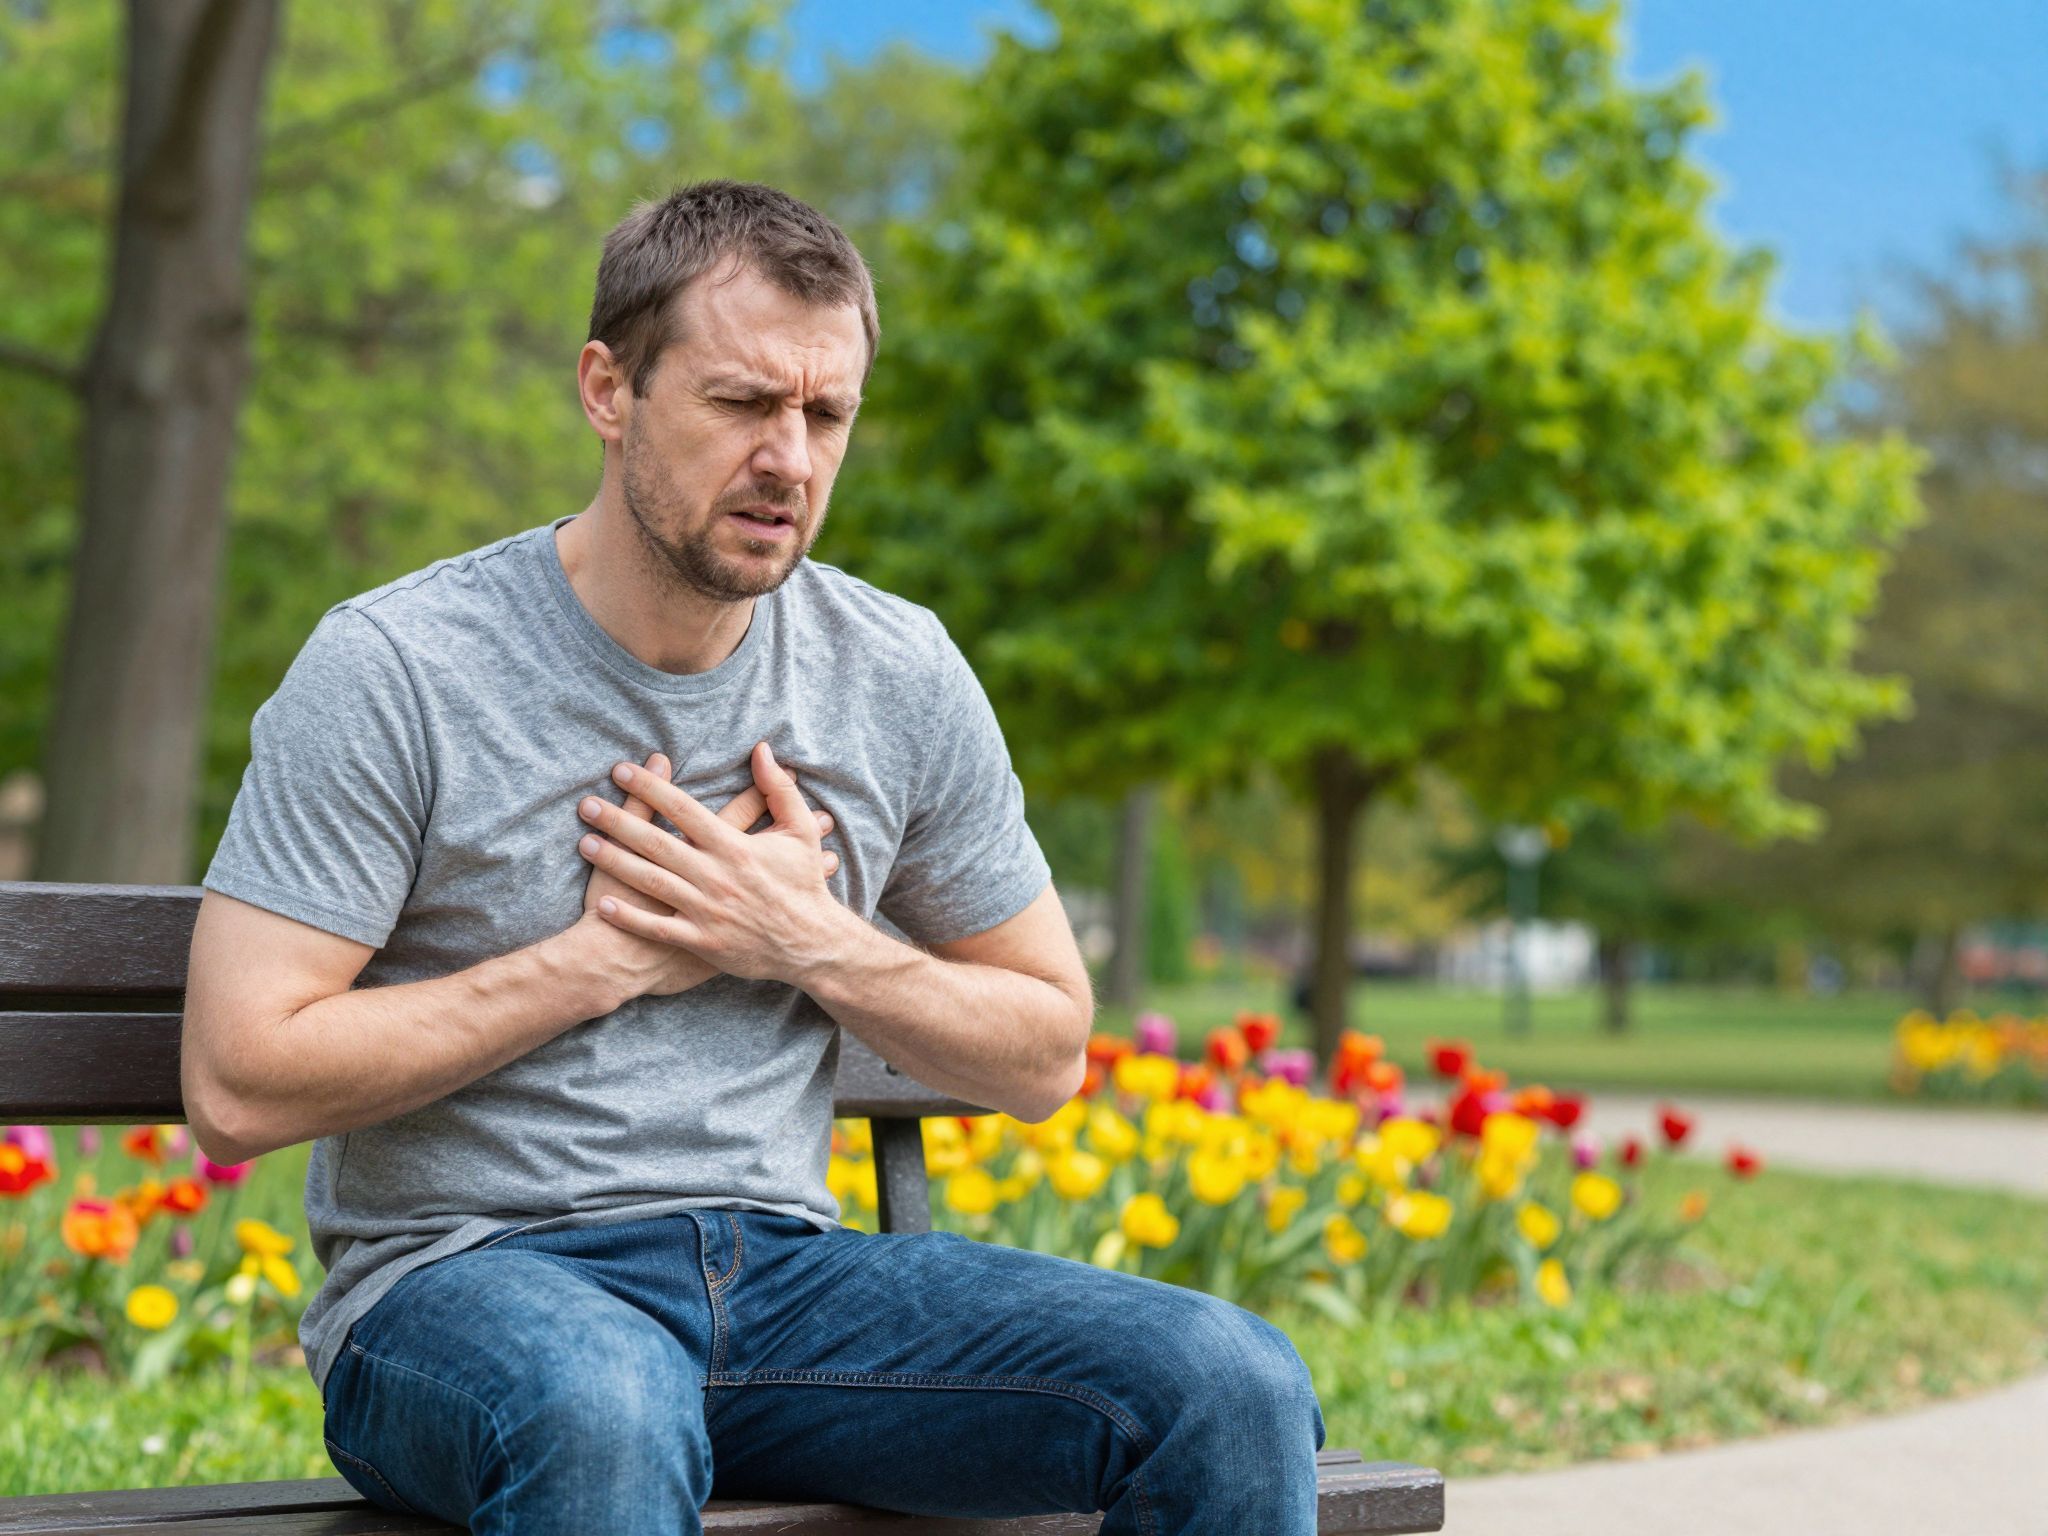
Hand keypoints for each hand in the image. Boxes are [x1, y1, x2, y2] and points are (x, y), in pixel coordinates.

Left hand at [577, 740, 855, 987]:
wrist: (812, 944)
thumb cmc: (804, 884)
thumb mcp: (801, 831)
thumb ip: (779, 789)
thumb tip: (762, 749)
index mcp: (735, 846)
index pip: (682, 809)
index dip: (649, 787)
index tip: (620, 770)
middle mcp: (716, 876)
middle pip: (656, 843)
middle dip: (618, 821)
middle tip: (586, 804)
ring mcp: (706, 910)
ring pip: (650, 882)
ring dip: (615, 862)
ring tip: (585, 843)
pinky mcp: (702, 942)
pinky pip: (658, 928)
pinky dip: (630, 917)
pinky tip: (603, 904)